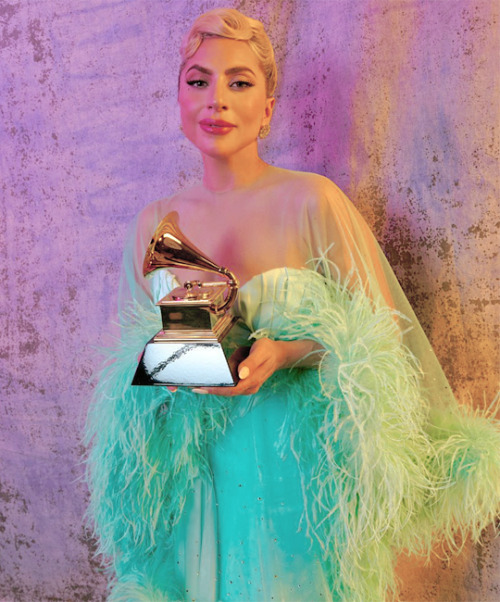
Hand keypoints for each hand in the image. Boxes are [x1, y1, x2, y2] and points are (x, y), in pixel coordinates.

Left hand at [192, 337, 321, 396]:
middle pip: (227, 392)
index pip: (232, 389)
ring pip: (227, 389)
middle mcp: (249, 387)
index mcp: (252, 381)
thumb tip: (241, 374)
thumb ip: (251, 362)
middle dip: (211, 390)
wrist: (279, 354)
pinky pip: (230, 385)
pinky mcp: (245, 383)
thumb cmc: (268, 350)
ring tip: (198, 383)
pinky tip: (211, 380)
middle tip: (194, 387)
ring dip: (215, 386)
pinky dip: (220, 383)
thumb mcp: (261, 351)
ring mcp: (247, 386)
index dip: (217, 390)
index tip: (203, 388)